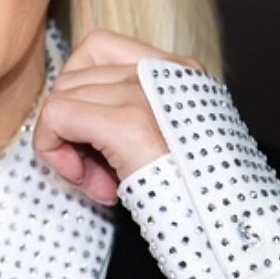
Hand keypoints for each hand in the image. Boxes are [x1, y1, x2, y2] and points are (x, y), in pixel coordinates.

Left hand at [33, 30, 200, 205]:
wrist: (226, 230)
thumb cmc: (191, 198)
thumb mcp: (162, 142)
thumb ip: (124, 115)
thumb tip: (66, 118)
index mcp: (179, 72)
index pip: (98, 47)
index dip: (81, 92)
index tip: (97, 138)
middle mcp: (165, 73)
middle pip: (73, 77)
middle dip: (72, 127)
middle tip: (97, 171)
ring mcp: (146, 93)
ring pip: (60, 95)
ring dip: (66, 144)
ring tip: (100, 180)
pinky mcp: (128, 123)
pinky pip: (54, 115)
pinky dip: (53, 149)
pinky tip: (90, 183)